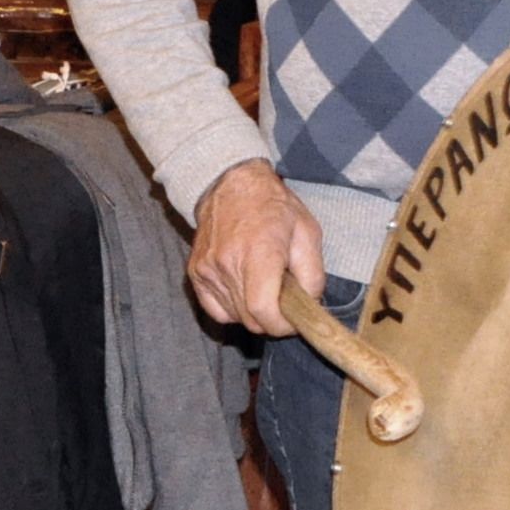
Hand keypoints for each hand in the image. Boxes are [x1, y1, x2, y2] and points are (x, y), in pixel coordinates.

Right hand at [182, 160, 324, 338]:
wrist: (230, 183)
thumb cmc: (272, 206)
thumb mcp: (307, 232)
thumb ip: (313, 274)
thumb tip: (308, 304)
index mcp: (259, 253)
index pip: (264, 311)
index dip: (283, 325)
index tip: (294, 320)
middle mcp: (228, 264)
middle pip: (251, 320)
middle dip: (273, 321)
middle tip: (284, 302)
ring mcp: (207, 270)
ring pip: (236, 317)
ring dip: (254, 313)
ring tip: (265, 288)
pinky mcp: (196, 272)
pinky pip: (216, 310)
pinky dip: (233, 310)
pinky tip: (245, 291)